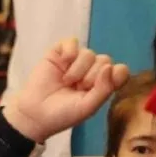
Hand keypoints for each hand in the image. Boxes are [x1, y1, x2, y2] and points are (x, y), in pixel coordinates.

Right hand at [5, 39, 129, 143]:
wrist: (35, 112)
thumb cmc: (63, 114)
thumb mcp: (88, 107)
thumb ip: (104, 89)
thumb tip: (110, 67)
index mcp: (101, 85)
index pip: (120, 71)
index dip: (115, 75)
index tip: (103, 85)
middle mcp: (90, 71)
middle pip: (105, 60)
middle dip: (92, 76)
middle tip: (78, 88)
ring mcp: (74, 60)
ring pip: (89, 53)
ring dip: (78, 69)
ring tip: (66, 81)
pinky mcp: (59, 52)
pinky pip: (72, 42)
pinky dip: (69, 51)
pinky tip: (62, 63)